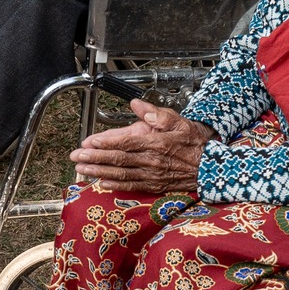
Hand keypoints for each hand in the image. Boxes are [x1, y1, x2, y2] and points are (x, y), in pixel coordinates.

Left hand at [66, 99, 211, 193]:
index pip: (126, 142)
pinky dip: (115, 185)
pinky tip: (102, 183)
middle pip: (119, 159)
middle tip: (76, 156)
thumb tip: (137, 103)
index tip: (90, 141)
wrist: (212, 168)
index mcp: (157, 144)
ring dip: (99, 172)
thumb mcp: (179, 121)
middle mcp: (152, 161)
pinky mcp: (155, 185)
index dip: (106, 142)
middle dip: (95, 158)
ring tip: (82, 169)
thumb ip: (156, 113)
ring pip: (121, 174)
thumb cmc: (196, 142)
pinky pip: (132, 186)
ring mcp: (152, 176)